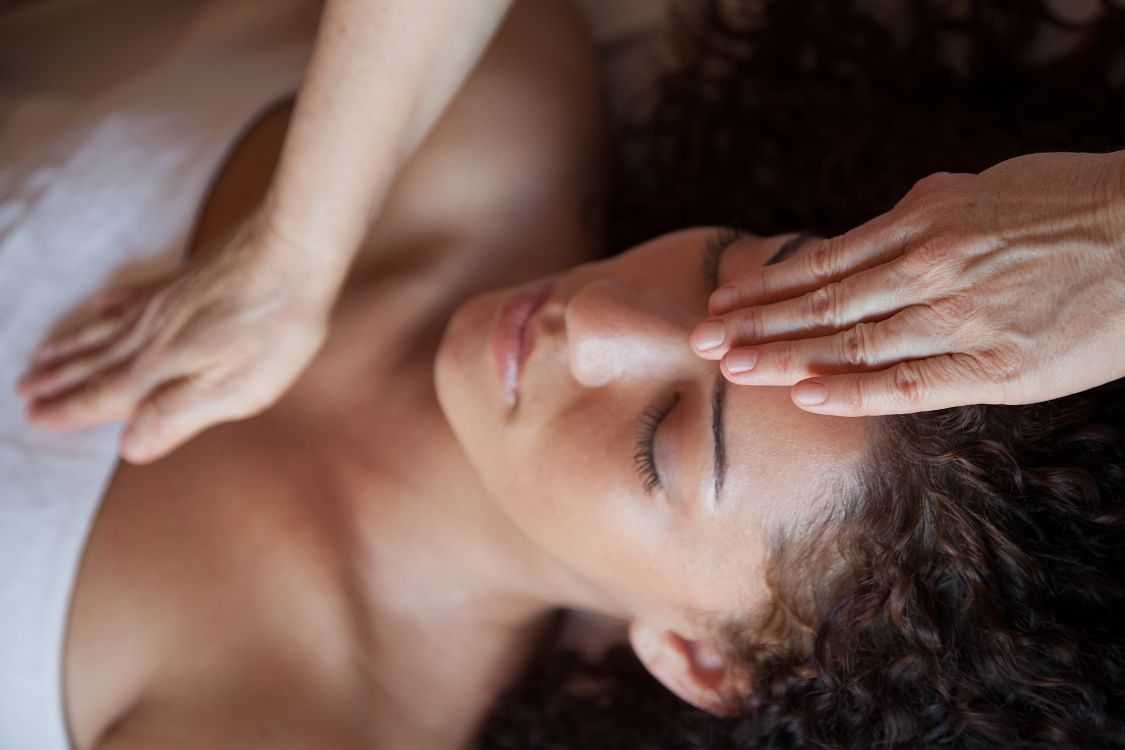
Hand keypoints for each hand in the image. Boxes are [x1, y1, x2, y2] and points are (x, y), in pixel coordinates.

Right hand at [17, 220, 330, 461]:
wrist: (294, 249)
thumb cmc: (276, 325)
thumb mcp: (239, 388)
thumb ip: (180, 416)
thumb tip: (129, 447)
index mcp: (161, 367)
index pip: (104, 397)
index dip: (69, 411)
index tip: (34, 419)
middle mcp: (151, 334)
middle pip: (94, 363)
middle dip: (58, 382)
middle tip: (23, 394)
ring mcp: (165, 302)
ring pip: (103, 330)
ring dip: (70, 347)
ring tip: (41, 358)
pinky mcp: (184, 280)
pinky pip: (129, 296)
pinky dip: (105, 307)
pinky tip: (97, 306)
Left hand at [691, 151, 1124, 415]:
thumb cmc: (1071, 207)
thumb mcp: (984, 190)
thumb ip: (923, 211)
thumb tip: (878, 223)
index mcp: (925, 225)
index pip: (824, 264)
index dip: (768, 287)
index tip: (723, 302)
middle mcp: (930, 270)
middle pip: (823, 305)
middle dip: (756, 325)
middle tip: (702, 341)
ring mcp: (959, 320)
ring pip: (851, 343)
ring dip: (784, 356)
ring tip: (732, 367)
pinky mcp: (994, 367)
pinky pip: (907, 384)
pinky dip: (850, 390)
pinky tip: (803, 395)